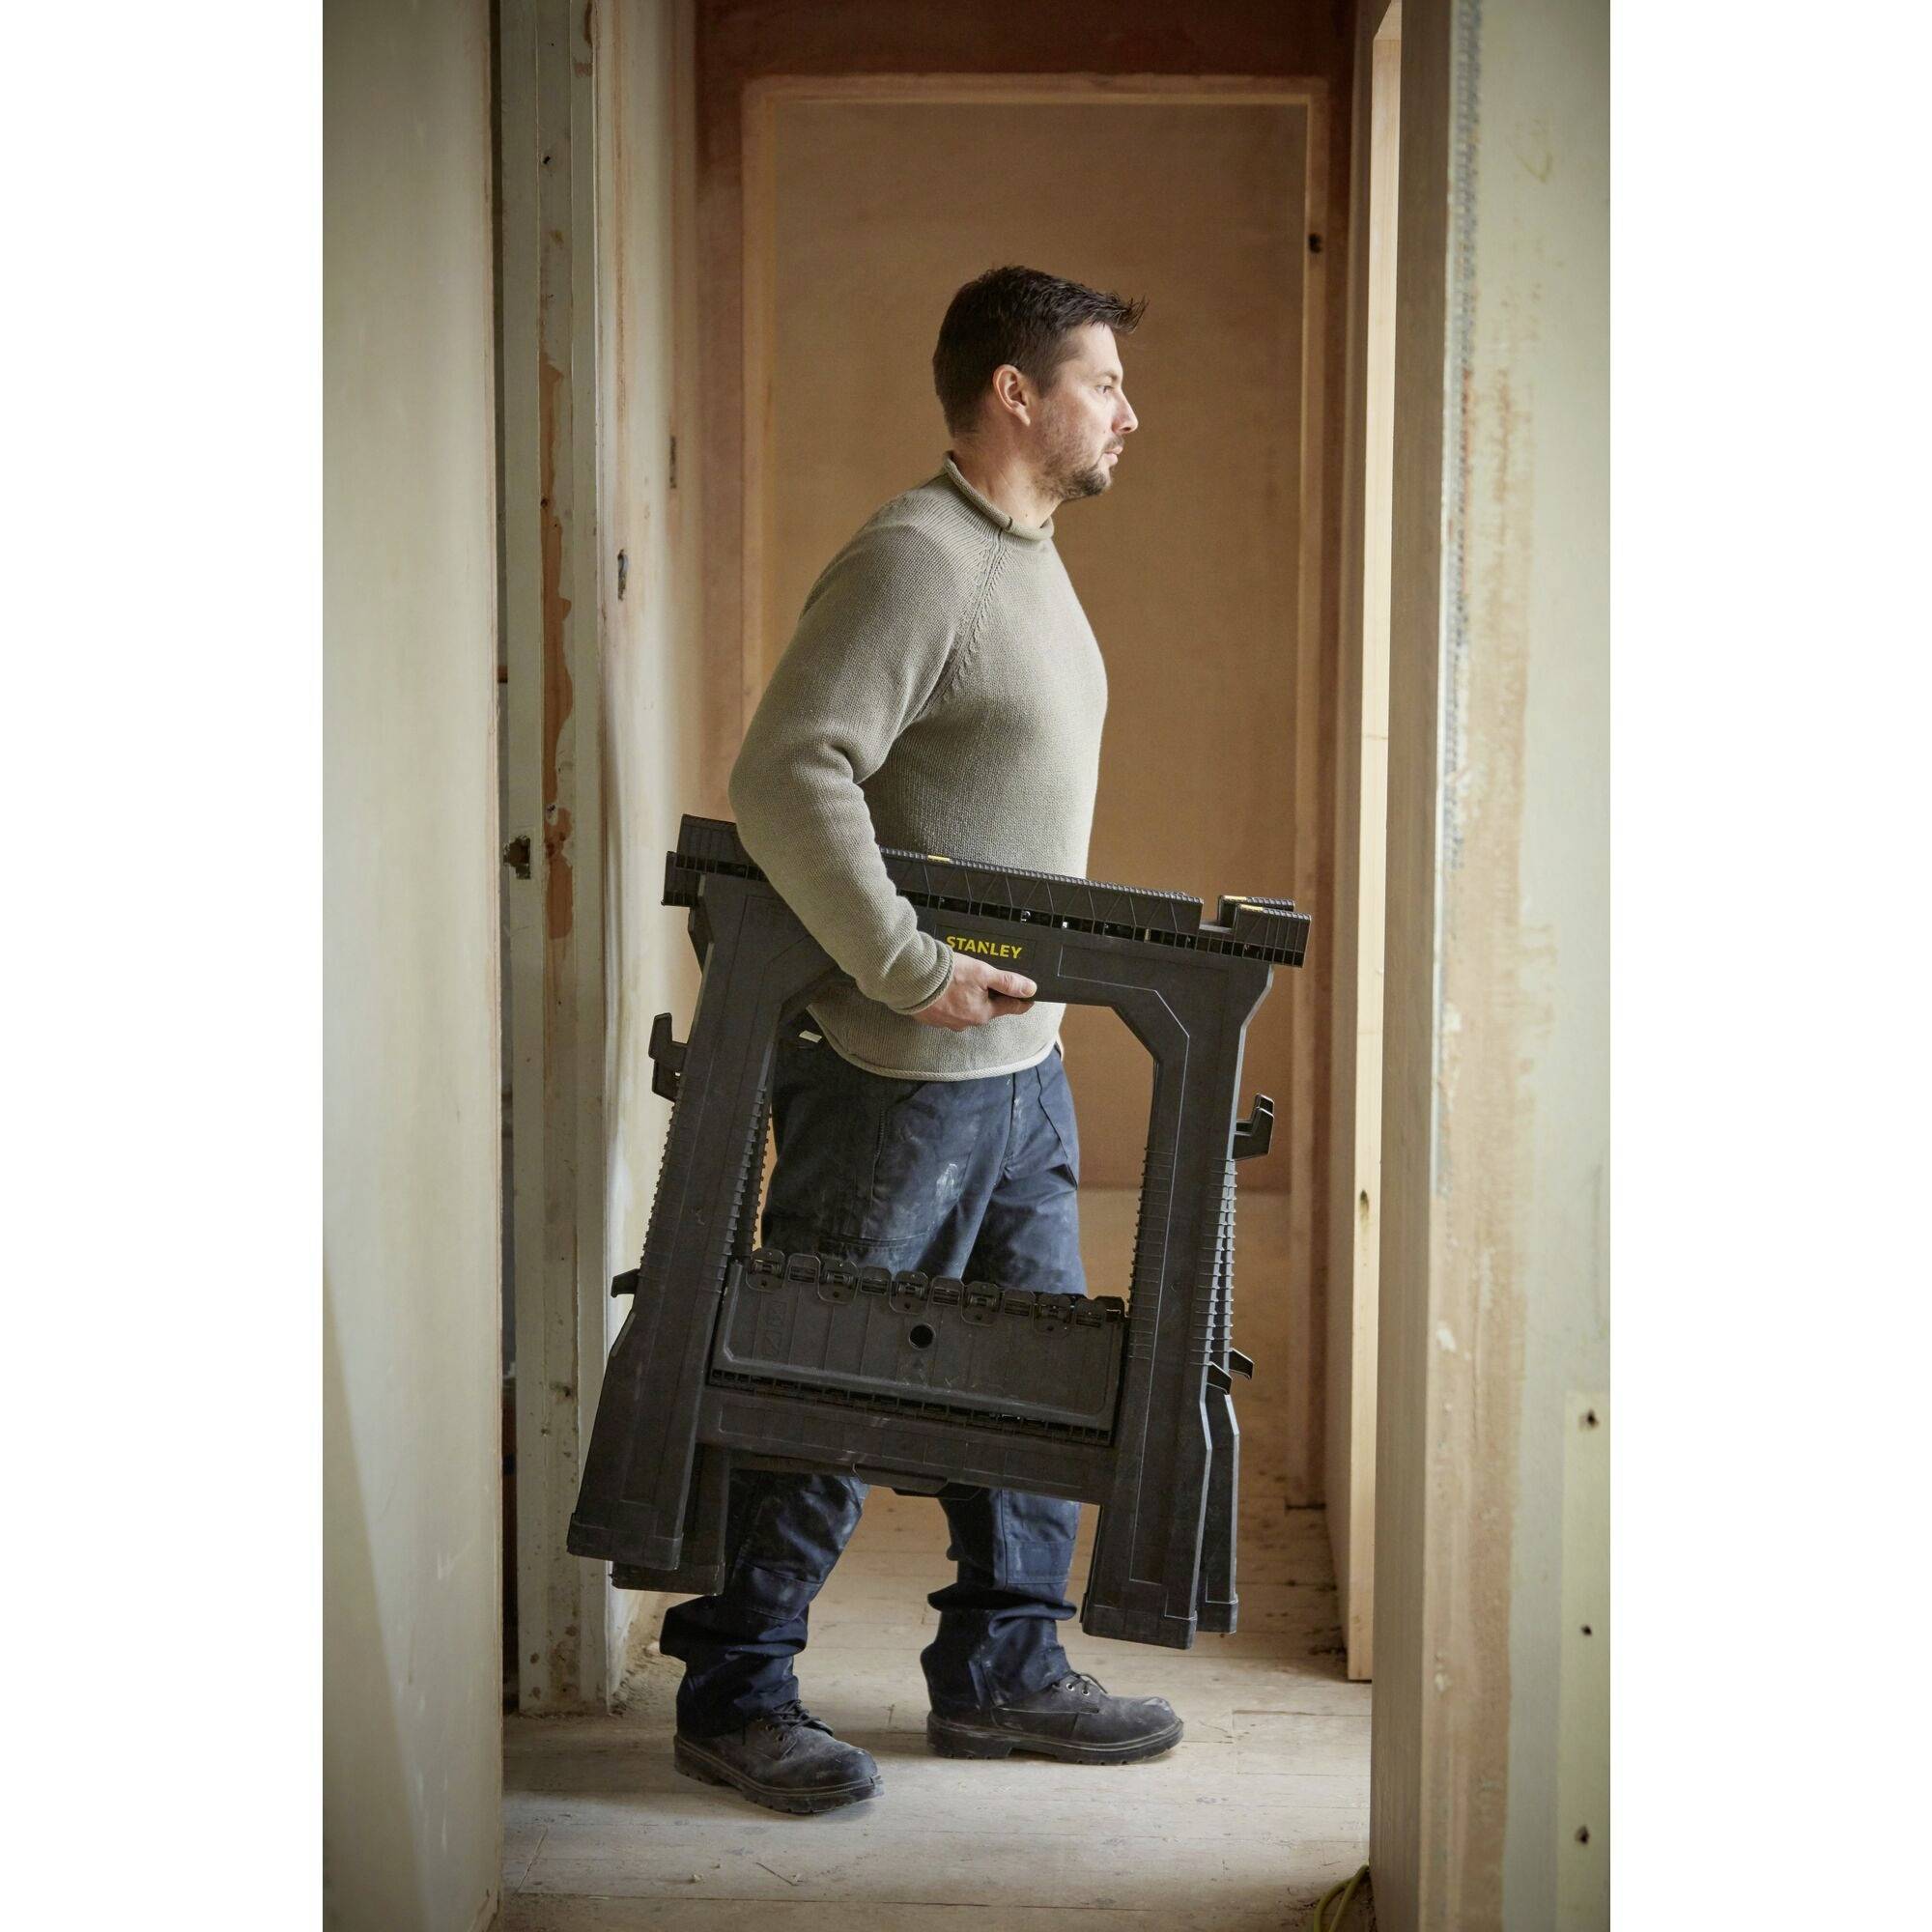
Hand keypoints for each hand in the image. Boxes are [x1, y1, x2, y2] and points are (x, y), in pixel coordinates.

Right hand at [907, 952, 1037, 1030]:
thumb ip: (1008, 982)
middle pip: (986, 1008)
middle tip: (988, 979)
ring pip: (965, 1010)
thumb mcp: (983, 973)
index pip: (1010, 1008)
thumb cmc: (949, 975)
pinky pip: (946, 1010)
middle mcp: (966, 1023)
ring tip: (961, 981)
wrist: (911, 977)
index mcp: (983, 1013)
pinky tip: (944, 988)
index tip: (1029, 997)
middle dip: (989, 996)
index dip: (1022, 1000)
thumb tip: (1031, 989)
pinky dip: (948, 1001)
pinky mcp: (930, 1019)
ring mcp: (946, 1023)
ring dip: (967, 998)